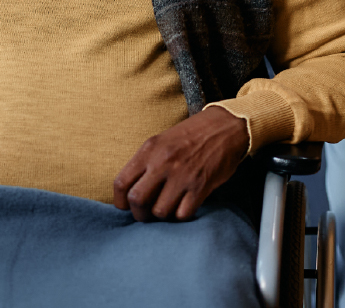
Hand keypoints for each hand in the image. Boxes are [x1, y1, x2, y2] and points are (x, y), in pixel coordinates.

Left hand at [112, 106, 247, 221]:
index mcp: (149, 150)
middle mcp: (163, 162)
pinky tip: (184, 207)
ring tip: (167, 209)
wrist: (224, 127)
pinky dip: (181, 216)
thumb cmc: (191, 136)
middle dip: (139, 214)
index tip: (126, 206)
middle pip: (137, 200)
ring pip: (160, 211)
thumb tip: (130, 192)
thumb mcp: (161, 141)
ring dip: (162, 215)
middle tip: (146, 214)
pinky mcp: (201, 186)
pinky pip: (183, 214)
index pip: (121, 183)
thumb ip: (145, 163)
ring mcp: (182, 175)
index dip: (120, 201)